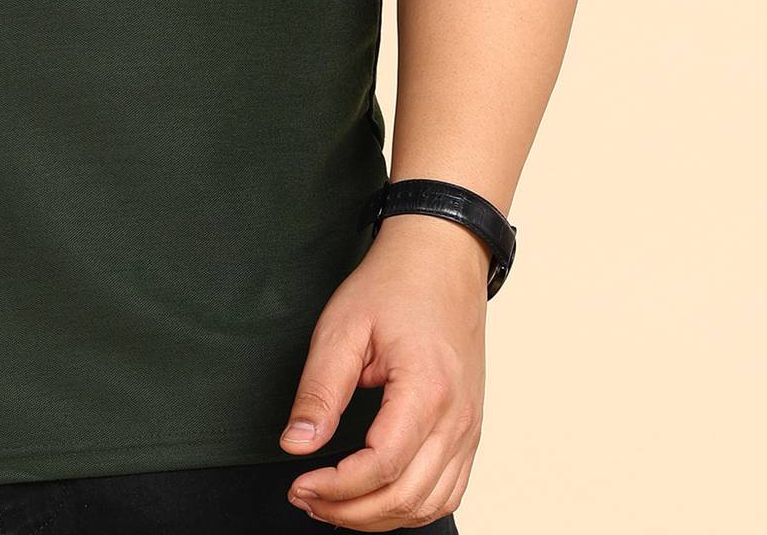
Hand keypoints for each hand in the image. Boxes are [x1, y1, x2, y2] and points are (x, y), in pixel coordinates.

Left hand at [276, 212, 487, 527]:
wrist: (441, 258)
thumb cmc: (395, 285)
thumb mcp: (343, 326)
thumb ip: (319, 390)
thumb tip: (296, 444)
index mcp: (426, 390)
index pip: (382, 467)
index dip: (337, 487)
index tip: (300, 484)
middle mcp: (457, 418)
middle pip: (406, 498)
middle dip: (351, 511)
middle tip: (307, 497)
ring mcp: (469, 428)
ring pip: (430, 505)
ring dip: (379, 517)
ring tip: (334, 504)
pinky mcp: (469, 430)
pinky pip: (448, 491)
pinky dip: (411, 507)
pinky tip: (376, 499)